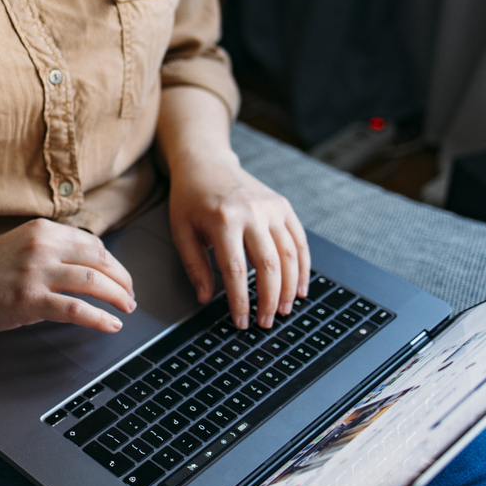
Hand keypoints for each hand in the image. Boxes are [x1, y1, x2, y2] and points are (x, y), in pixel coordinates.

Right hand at [0, 219, 135, 334]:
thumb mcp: (17, 248)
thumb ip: (48, 253)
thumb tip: (82, 271)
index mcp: (41, 230)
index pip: (92, 244)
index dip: (113, 263)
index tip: (121, 278)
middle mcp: (41, 245)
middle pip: (99, 258)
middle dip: (122, 279)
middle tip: (130, 296)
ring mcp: (35, 271)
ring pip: (93, 280)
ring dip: (117, 296)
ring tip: (127, 308)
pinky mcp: (29, 299)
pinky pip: (76, 308)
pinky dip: (99, 317)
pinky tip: (111, 324)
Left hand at [168, 149, 309, 330]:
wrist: (206, 163)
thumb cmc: (190, 199)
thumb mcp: (182, 231)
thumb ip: (195, 266)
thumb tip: (206, 298)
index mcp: (223, 220)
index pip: (236, 271)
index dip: (241, 301)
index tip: (242, 321)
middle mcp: (252, 212)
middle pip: (269, 266)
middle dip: (269, 300)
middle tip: (266, 322)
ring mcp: (271, 208)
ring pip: (289, 256)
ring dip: (289, 288)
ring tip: (283, 310)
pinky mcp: (283, 206)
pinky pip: (299, 241)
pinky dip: (303, 267)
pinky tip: (299, 288)